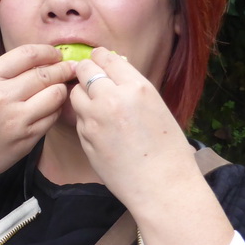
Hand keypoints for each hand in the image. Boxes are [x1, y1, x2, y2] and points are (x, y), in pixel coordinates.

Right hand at [0, 44, 74, 192]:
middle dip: (62, 69)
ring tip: (60, 88)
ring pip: (55, 95)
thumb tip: (41, 60)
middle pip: (45, 74)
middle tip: (69, 69)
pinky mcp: (27, 138)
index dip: (48, 52)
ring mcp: (16, 119)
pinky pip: (52, 117)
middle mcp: (1, 96)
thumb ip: (5, 72)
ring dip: (61, 89)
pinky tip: (51, 108)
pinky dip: (56, 110)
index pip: (27, 55)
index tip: (56, 55)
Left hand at [68, 48, 196, 210]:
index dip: (100, 58)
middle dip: (86, 72)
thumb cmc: (168, 150)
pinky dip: (85, 119)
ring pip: (76, 94)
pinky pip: (78, 119)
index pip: (106, 57)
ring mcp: (95, 119)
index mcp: (137, 87)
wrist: (162, 186)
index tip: (99, 61)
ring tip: (96, 106)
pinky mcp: (85, 138)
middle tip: (90, 77)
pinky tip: (100, 129)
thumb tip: (113, 71)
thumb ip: (133, 88)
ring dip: (83, 95)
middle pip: (85, 70)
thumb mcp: (158, 108)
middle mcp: (113, 98)